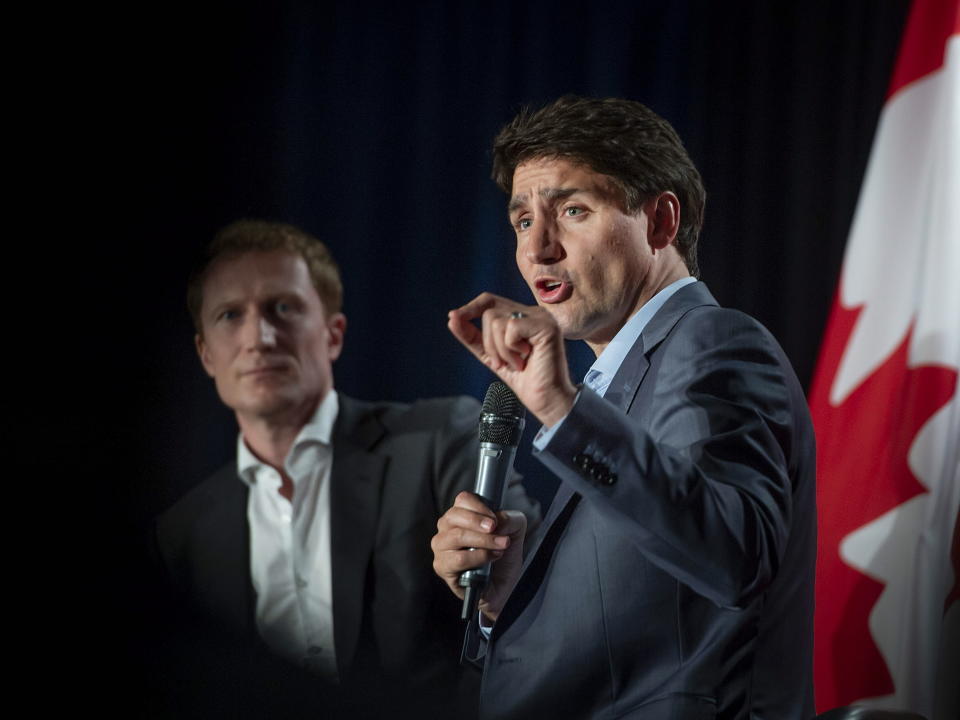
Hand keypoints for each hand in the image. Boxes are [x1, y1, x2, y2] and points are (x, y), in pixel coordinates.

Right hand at [431, 491, 526, 622]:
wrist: (503, 585)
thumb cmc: (503, 555)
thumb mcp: (515, 531)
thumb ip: (510, 519)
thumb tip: (498, 520)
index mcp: (461, 515)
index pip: (462, 500)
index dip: (479, 507)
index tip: (495, 519)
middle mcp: (447, 529)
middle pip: (455, 515)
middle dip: (480, 523)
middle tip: (496, 530)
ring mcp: (442, 548)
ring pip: (456, 536)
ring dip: (483, 541)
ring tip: (500, 546)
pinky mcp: (442, 567)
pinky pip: (458, 558)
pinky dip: (478, 557)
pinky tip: (491, 559)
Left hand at [448, 293, 576, 427]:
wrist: (546, 400)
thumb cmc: (525, 380)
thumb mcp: (490, 356)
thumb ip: (472, 337)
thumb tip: (452, 317)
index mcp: (523, 317)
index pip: (490, 301)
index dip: (470, 308)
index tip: (454, 318)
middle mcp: (533, 313)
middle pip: (489, 313)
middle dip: (488, 343)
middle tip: (503, 363)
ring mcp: (541, 318)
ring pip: (496, 321)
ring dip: (500, 350)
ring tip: (517, 363)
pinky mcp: (546, 326)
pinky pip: (510, 328)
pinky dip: (510, 349)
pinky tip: (525, 359)